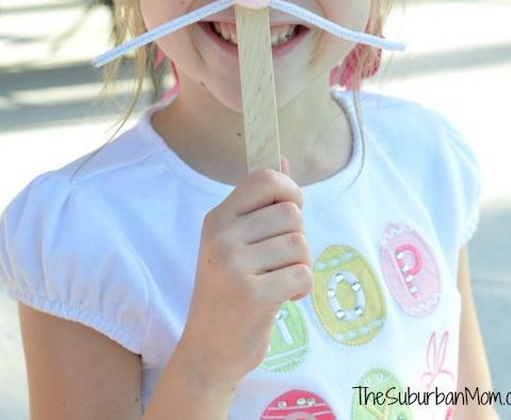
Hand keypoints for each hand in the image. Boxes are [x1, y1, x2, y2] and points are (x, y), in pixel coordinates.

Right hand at [177, 161, 311, 387]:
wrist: (207, 350)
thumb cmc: (228, 290)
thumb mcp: (234, 241)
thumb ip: (259, 203)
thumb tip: (283, 161)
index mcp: (218, 217)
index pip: (265, 179)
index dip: (290, 190)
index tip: (291, 212)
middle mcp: (222, 236)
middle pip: (291, 214)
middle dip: (297, 238)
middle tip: (280, 262)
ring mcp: (234, 265)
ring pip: (300, 244)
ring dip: (300, 266)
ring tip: (279, 280)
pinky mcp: (253, 295)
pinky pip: (302, 274)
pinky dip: (302, 289)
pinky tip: (283, 298)